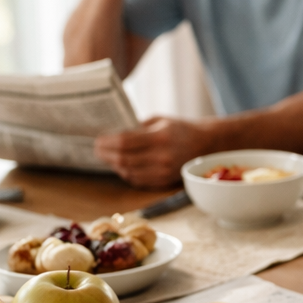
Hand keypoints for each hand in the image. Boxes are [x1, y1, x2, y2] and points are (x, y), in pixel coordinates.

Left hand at [94, 116, 211, 187]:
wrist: (206, 145)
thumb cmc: (181, 129)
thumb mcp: (160, 120)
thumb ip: (138, 127)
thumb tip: (113, 134)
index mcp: (160, 137)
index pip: (125, 142)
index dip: (108, 142)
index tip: (98, 139)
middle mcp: (161, 157)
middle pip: (123, 159)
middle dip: (106, 154)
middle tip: (97, 149)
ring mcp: (162, 171)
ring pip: (128, 172)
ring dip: (115, 164)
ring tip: (108, 156)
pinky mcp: (163, 181)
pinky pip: (137, 180)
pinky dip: (126, 173)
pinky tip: (122, 165)